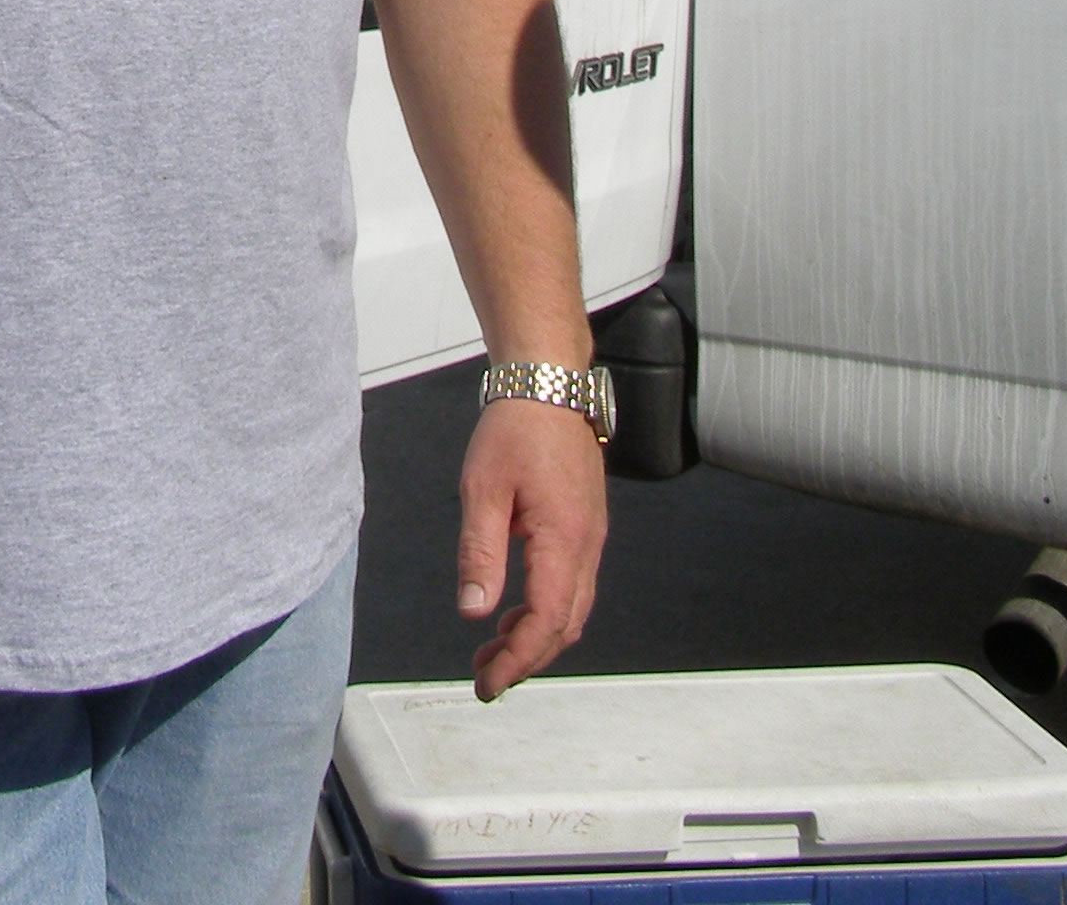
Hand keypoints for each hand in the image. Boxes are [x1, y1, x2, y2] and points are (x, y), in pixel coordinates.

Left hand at [456, 395, 606, 699]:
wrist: (548, 384)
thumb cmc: (515, 428)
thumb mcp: (483, 490)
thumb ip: (480, 554)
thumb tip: (475, 612)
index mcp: (564, 539)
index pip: (546, 622)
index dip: (518, 661)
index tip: (488, 683)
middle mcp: (587, 544)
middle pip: (565, 625)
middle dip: (527, 658)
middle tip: (485, 674)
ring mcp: (591, 535)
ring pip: (572, 608)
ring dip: (536, 636)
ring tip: (493, 647)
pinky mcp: (585, 525)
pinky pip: (573, 584)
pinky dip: (546, 608)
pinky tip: (514, 607)